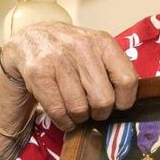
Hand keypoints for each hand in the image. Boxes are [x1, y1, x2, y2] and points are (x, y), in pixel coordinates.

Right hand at [1, 22, 137, 130]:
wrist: (31, 38)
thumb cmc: (71, 49)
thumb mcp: (96, 48)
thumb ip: (114, 68)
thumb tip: (128, 101)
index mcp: (103, 42)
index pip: (127, 80)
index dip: (125, 100)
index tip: (119, 104)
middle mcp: (82, 48)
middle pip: (104, 99)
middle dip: (101, 112)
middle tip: (95, 110)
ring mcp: (59, 60)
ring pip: (79, 108)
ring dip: (80, 118)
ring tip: (78, 112)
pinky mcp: (38, 73)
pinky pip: (58, 111)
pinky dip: (64, 121)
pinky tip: (64, 116)